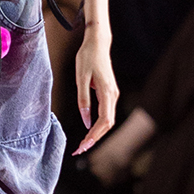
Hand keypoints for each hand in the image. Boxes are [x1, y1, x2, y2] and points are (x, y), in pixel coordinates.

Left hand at [73, 25, 117, 154]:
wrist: (98, 43)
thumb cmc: (88, 57)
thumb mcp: (81, 78)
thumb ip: (83, 100)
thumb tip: (86, 121)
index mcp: (107, 93)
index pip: (104, 121)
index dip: (94, 136)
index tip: (83, 146)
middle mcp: (114, 96)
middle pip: (107, 125)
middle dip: (95, 139)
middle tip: (80, 150)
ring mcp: (113, 95)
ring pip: (107, 121)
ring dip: (96, 134)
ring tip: (82, 144)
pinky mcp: (109, 93)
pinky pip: (106, 114)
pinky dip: (98, 125)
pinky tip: (89, 131)